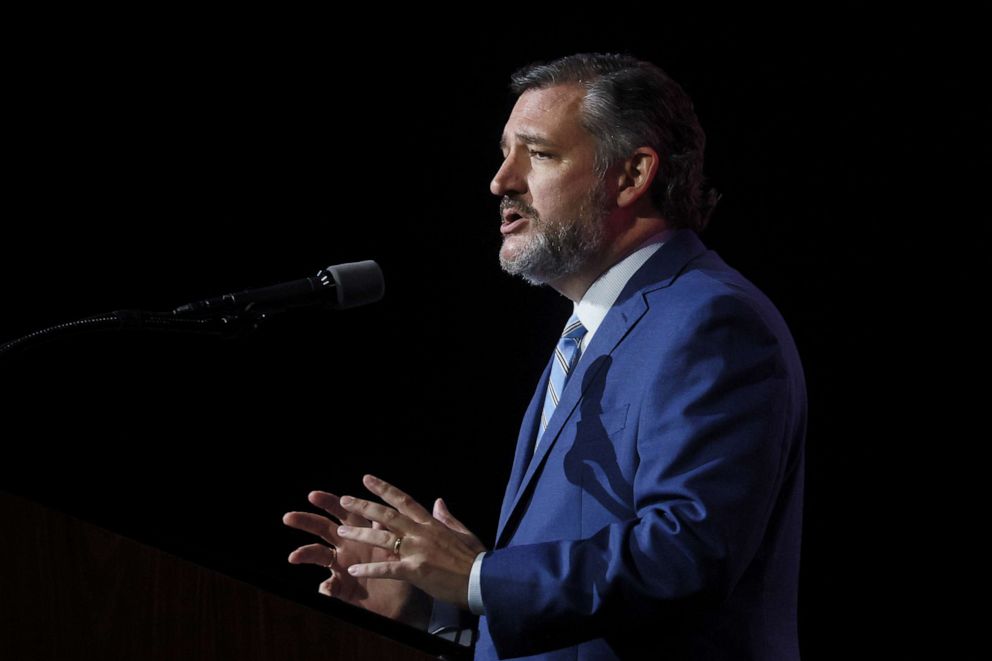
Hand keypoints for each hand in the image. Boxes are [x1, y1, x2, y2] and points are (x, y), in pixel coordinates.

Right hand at [282, 489, 429, 626]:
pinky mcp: (342, 588)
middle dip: (306, 521)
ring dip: (305, 554)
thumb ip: (386, 531)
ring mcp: (341, 567)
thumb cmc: (398, 568)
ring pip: (318, 555)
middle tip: (289, 517)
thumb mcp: (395, 545)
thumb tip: (382, 517)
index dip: (328, 503)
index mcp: (360, 533)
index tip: (313, 495)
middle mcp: (347, 547)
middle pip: (323, 529)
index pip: (341, 513)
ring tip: (293, 556)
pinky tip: (325, 588)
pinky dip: (326, 587)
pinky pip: (329, 587)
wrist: (403, 601)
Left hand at [337, 474, 486, 609]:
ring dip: (360, 534)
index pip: (403, 500)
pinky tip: (353, 569)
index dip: (384, 488)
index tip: (367, 479)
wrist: (482, 579)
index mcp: (431, 523)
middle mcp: (421, 533)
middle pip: (386, 515)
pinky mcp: (415, 570)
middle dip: (363, 506)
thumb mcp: (462, 532)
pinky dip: (370, 568)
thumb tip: (438, 501)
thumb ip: (447, 517)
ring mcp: (417, 550)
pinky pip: (387, 568)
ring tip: (341, 532)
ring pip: (382, 538)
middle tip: (344, 500)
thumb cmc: (475, 557)